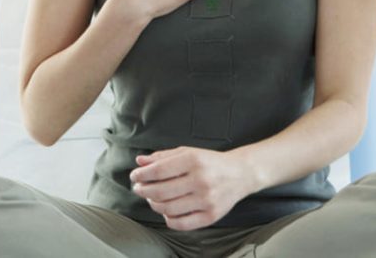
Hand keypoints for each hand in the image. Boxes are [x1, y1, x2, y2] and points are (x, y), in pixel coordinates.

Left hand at [130, 147, 254, 230]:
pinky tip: (166, 211)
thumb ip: (163, 156)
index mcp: (193, 160)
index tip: (135, 176)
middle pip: (161, 192)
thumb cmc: (210, 162)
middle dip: (144, 190)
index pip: (159, 170)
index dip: (142, 175)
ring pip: (168, 209)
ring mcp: (207, 200)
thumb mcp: (187, 152)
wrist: (240, 174)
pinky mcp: (211, 216)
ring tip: (152, 198)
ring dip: (153, 204)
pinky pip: (182, 224)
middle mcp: (200, 180)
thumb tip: (140, 161)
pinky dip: (168, 219)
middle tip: (139, 188)